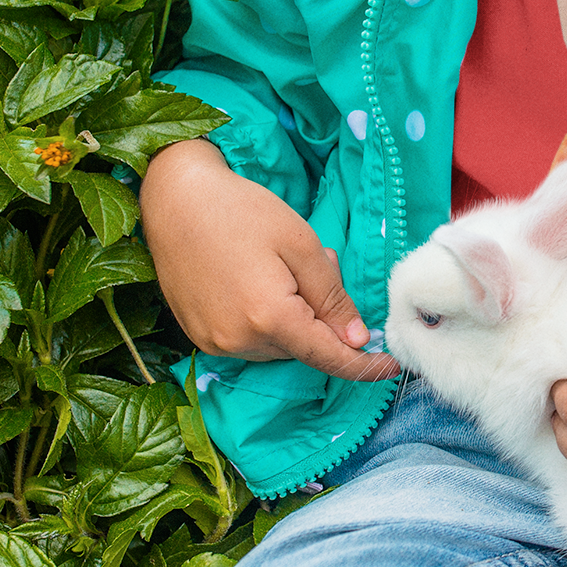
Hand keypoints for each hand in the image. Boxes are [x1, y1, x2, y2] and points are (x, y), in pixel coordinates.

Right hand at [140, 138, 396, 381]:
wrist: (175, 198)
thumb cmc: (242, 211)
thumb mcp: (301, 244)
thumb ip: (331, 296)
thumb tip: (355, 338)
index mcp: (268, 317)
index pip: (328, 356)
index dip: (363, 365)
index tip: (392, 367)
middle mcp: (238, 340)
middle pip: (303, 346)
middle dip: (321, 316)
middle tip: (318, 265)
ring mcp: (214, 342)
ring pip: (278, 345)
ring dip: (293, 317)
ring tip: (280, 267)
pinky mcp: (199, 335)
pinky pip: (250, 340)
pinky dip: (266, 319)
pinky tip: (258, 279)